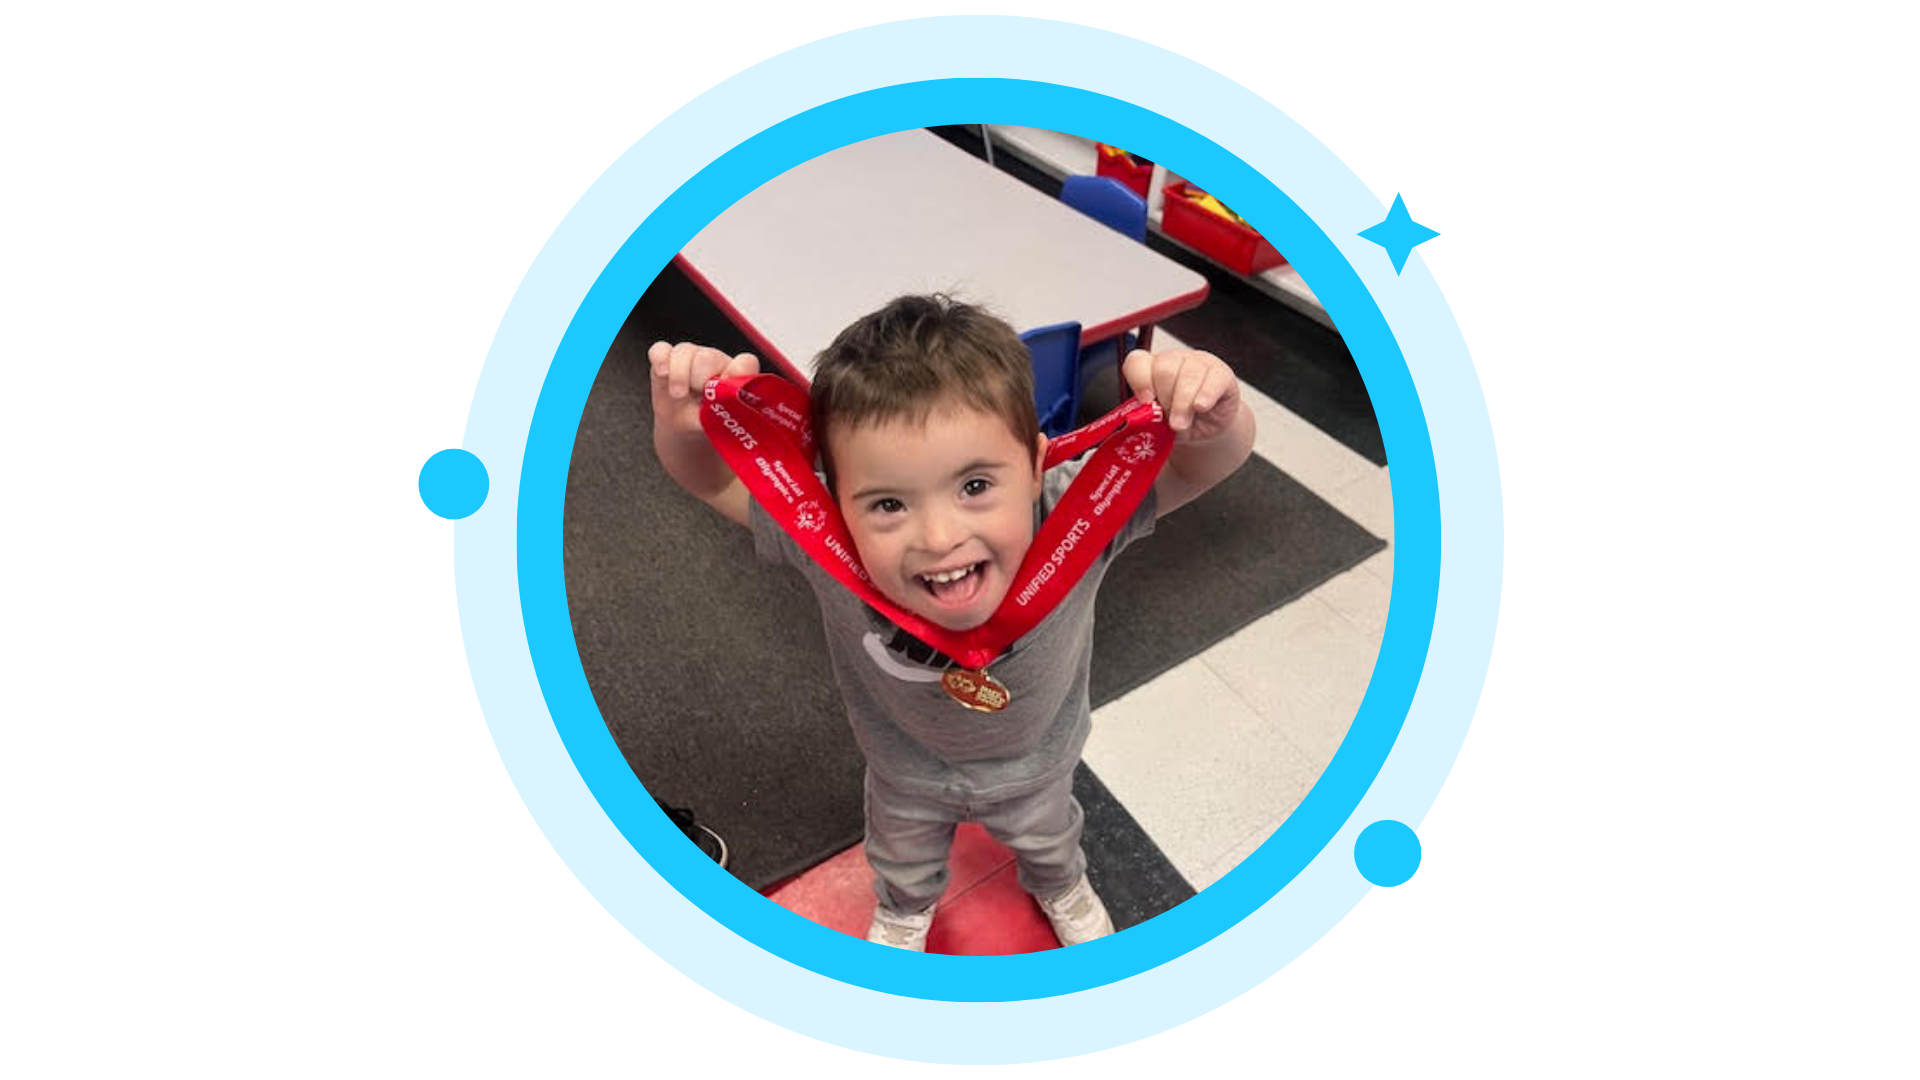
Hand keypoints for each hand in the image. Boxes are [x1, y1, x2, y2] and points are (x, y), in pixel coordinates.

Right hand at [648, 341, 760, 433]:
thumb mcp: (719, 424)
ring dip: (679, 376)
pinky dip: (661, 360)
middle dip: (701, 379)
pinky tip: (663, 374)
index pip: (745, 362)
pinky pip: (660, 350)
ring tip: (678, 395)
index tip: (725, 394)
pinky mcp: (666, 358)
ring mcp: (691, 356)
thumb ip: (727, 411)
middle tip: (699, 399)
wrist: (686, 428)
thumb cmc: (708, 422)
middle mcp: (715, 360)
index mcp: (736, 374)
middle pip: (709, 356)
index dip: (736, 374)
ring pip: (684, 351)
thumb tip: (727, 405)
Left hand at [1122, 348, 1241, 442]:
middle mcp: (1174, 360)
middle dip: (1165, 399)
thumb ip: (1147, 418)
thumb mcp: (1158, 422)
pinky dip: (1206, 394)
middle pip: (1164, 369)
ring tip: (1181, 424)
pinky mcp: (1222, 374)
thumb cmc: (1178, 421)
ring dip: (1183, 403)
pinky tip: (1201, 407)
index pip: (1137, 361)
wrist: (1207, 429)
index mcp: (1151, 368)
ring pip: (1188, 374)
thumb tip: (1140, 423)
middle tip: (1169, 421)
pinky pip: (1214, 379)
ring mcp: (1199, 363)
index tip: (1145, 402)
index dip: (1139, 380)